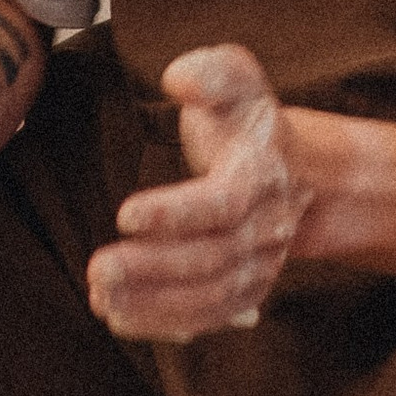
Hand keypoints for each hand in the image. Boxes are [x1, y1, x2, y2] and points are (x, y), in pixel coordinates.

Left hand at [87, 42, 310, 342]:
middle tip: (98, 269)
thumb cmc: (247, 121)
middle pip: (212, 257)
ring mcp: (260, 265)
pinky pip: (209, 317)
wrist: (297, 171)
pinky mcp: (247, 291)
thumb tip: (179, 79)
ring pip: (211, 295)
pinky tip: (118, 318)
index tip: (125, 214)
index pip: (222, 203)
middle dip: (153, 267)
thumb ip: (212, 72)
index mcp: (262, 173)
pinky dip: (165, 323)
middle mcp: (266, 227)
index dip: (175, 213)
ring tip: (100, 297)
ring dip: (154, 302)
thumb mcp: (238, 78)